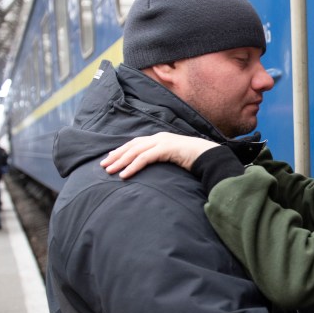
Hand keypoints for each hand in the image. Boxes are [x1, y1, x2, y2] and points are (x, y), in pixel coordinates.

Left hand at [101, 132, 219, 178]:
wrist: (210, 156)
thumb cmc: (195, 159)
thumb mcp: (175, 158)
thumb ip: (164, 159)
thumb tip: (154, 168)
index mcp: (161, 139)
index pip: (136, 143)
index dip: (122, 150)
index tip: (111, 158)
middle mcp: (159, 137)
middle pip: (132, 145)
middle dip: (116, 155)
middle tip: (103, 165)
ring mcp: (162, 142)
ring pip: (135, 151)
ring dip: (120, 161)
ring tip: (109, 171)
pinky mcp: (165, 149)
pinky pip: (144, 158)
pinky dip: (132, 166)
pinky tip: (124, 174)